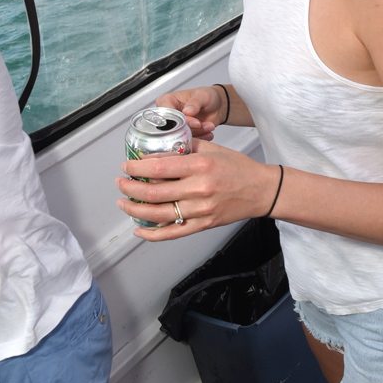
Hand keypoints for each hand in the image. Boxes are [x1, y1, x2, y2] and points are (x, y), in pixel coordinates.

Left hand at [115, 138, 281, 239]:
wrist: (262, 190)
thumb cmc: (238, 168)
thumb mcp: (213, 149)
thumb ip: (185, 148)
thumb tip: (157, 152)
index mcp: (200, 165)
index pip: (159, 167)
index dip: (137, 168)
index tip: (127, 166)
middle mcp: (199, 188)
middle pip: (154, 192)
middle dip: (130, 188)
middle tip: (121, 183)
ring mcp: (201, 210)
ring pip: (158, 214)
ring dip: (135, 210)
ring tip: (123, 203)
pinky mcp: (204, 224)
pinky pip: (173, 232)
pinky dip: (153, 234)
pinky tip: (139, 229)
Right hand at [156, 86, 226, 139]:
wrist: (218, 106)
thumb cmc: (207, 96)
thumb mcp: (202, 95)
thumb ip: (194, 103)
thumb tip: (187, 111)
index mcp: (168, 101)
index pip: (166, 114)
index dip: (179, 121)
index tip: (194, 122)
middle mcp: (170, 115)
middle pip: (173, 128)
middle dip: (190, 128)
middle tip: (201, 124)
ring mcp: (177, 126)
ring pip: (182, 135)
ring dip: (198, 132)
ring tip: (209, 125)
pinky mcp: (184, 134)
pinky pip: (189, 140)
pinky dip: (200, 138)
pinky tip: (208, 131)